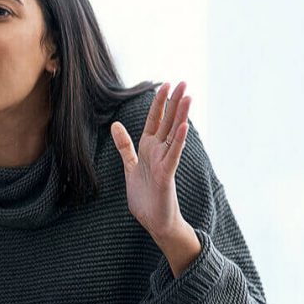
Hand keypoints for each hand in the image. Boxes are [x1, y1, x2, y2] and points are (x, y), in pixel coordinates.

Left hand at [110, 82, 200, 276]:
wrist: (155, 221)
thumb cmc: (146, 196)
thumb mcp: (131, 166)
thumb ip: (125, 146)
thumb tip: (115, 125)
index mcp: (149, 148)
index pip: (155, 120)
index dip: (159, 103)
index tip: (165, 84)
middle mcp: (159, 152)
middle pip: (168, 122)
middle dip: (174, 102)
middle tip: (184, 82)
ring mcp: (165, 162)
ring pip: (174, 134)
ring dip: (181, 115)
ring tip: (188, 96)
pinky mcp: (166, 175)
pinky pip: (174, 154)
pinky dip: (179, 140)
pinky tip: (184, 126)